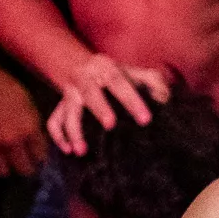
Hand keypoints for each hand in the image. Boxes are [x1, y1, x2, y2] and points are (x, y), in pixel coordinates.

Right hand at [0, 57, 46, 175]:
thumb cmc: (2, 84)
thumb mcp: (27, 102)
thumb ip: (32, 125)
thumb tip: (36, 142)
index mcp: (28, 129)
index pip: (39, 156)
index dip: (38, 157)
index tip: (35, 157)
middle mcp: (11, 141)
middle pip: (23, 169)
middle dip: (25, 167)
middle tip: (21, 161)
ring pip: (2, 172)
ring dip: (4, 166)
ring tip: (2, 159)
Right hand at [46, 55, 170, 155]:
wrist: (81, 66)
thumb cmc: (116, 75)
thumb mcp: (134, 72)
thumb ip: (153, 81)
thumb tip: (165, 97)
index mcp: (106, 70)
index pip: (120, 83)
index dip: (132, 100)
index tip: (145, 119)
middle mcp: (85, 80)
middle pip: (90, 93)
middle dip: (100, 109)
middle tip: (110, 126)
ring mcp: (70, 95)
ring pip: (67, 112)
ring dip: (73, 131)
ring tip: (82, 151)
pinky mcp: (60, 107)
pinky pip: (54, 122)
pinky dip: (59, 137)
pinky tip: (68, 151)